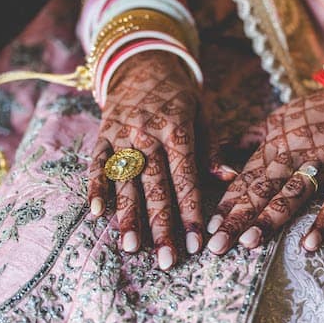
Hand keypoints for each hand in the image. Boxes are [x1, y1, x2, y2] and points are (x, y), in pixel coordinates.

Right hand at [88, 51, 201, 269]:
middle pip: (155, 187)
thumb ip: (211, 148)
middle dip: (161, 225)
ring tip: (132, 247)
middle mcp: (148, 134)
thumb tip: (228, 178)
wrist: (143, 63)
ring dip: (128, 215)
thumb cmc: (180, 95)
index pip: (186, 178)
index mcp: (177, 129)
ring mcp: (122, 135)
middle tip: (167, 260)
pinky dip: (95, 188)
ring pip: (125, 181)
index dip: (190, 212)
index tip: (195, 242)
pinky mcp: (103, 135)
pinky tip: (96, 214)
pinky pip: (97, 164)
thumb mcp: (203, 114)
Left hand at [206, 89, 323, 253]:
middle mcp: (292, 156)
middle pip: (262, 190)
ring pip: (291, 195)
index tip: (209, 228)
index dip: (227, 203)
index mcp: (273, 146)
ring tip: (250, 243)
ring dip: (271, 218)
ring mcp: (321, 164)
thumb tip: (215, 160)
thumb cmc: (313, 112)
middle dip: (239, 218)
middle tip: (218, 246)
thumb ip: (244, 141)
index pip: (245, 179)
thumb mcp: (273, 120)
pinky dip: (323, 221)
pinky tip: (309, 244)